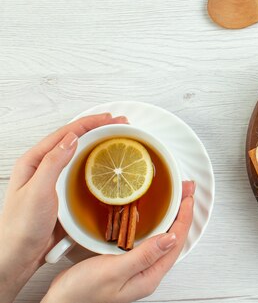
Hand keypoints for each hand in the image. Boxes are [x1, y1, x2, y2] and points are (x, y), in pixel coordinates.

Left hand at [0, 113, 126, 301]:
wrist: (19, 256)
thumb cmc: (21, 227)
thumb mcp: (37, 191)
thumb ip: (53, 163)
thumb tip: (72, 138)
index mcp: (34, 161)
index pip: (66, 133)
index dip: (90, 123)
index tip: (111, 119)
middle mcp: (43, 167)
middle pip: (74, 139)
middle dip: (98, 128)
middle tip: (120, 124)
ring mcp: (53, 180)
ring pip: (79, 154)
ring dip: (98, 144)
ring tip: (117, 138)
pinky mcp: (62, 193)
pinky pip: (81, 172)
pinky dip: (96, 163)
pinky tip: (107, 166)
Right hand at [43, 181, 194, 302]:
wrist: (60, 301)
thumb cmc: (82, 292)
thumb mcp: (114, 271)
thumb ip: (143, 255)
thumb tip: (170, 238)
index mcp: (149, 276)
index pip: (176, 242)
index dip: (184, 217)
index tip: (188, 197)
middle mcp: (147, 272)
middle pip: (173, 237)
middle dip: (182, 212)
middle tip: (186, 190)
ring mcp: (137, 267)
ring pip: (162, 237)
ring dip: (170, 216)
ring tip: (176, 197)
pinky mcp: (126, 261)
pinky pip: (148, 238)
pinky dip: (154, 222)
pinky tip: (152, 214)